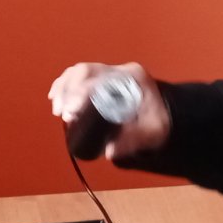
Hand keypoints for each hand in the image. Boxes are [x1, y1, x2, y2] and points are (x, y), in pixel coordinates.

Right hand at [47, 62, 170, 160]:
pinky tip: (55, 98)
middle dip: (69, 91)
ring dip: (64, 88)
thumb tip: (110, 151)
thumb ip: (133, 140)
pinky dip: (65, 85)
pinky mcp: (102, 77)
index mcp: (132, 78)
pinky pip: (78, 75)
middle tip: (63, 114)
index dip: (81, 95)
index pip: (101, 80)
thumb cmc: (160, 121)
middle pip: (86, 71)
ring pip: (79, 71)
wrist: (167, 112)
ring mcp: (109, 71)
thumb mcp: (153, 132)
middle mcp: (119, 71)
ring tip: (57, 109)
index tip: (71, 113)